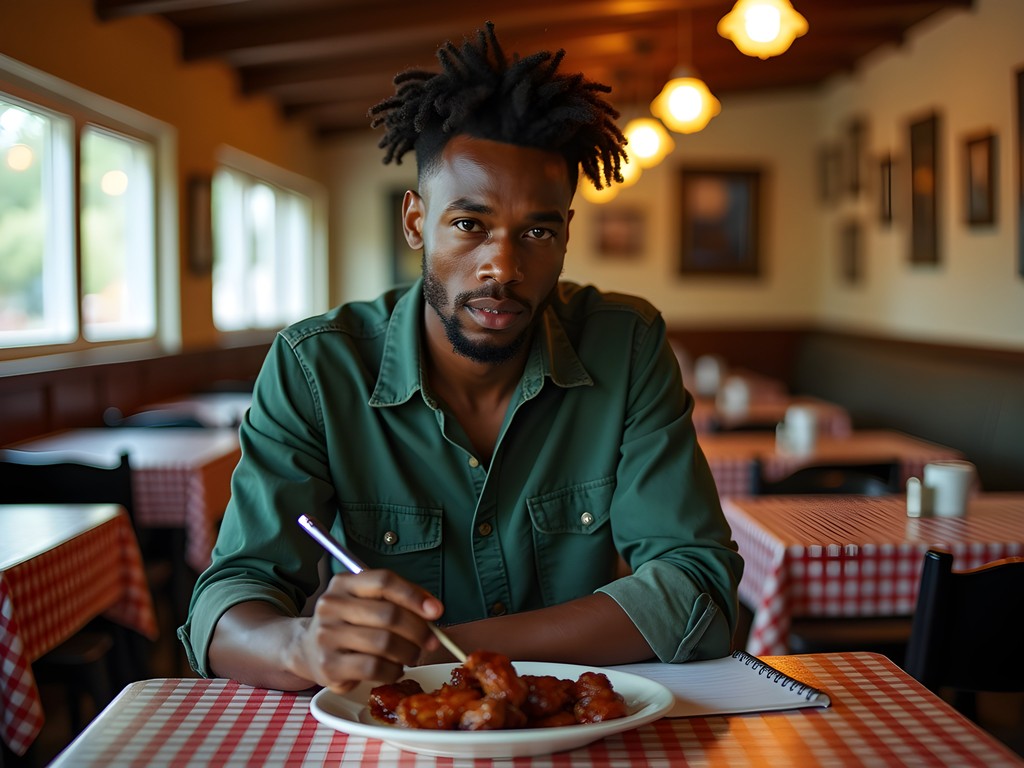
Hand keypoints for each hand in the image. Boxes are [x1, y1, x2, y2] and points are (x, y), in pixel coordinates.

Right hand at [294, 569, 443, 693]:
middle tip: (430, 641)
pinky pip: (374, 668)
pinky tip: (395, 669)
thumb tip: (433, 610)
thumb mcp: (367, 602)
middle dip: (418, 630)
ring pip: (384, 644)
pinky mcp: (329, 666)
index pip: (384, 581)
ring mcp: (327, 636)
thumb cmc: (349, 623)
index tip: (436, 611)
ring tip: (412, 655)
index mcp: (344, 583)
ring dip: (408, 653)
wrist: (307, 649)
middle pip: (388, 615)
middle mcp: (331, 605)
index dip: (414, 595)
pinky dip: (393, 670)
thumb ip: (399, 600)